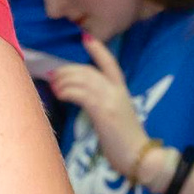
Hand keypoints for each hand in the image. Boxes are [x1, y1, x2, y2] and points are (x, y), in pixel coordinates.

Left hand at [47, 35, 147, 174]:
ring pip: (83, 80)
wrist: (139, 156)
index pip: (110, 63)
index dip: (98, 50)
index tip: (86, 38)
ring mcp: (110, 100)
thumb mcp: (116, 117)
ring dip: (64, 79)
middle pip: (89, 71)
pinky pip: (81, 94)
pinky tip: (59, 94)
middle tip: (53, 73)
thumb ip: (103, 105)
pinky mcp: (103, 111)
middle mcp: (116, 91)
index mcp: (121, 90)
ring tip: (53, 84)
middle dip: (68, 69)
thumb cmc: (126, 142)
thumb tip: (83, 99)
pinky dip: (68, 91)